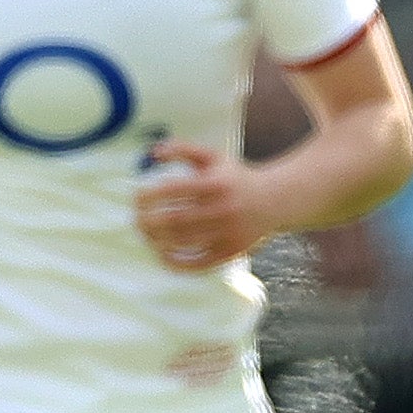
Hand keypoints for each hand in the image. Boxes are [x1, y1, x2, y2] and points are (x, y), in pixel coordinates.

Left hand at [133, 142, 278, 270]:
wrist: (276, 200)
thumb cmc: (235, 177)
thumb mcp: (213, 157)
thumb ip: (182, 149)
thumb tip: (151, 153)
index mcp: (215, 183)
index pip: (171, 190)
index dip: (148, 196)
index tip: (136, 199)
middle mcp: (222, 208)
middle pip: (174, 220)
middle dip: (148, 222)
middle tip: (137, 221)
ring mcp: (228, 232)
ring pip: (184, 242)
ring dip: (158, 241)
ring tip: (147, 236)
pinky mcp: (232, 251)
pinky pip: (200, 263)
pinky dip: (178, 263)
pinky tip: (163, 256)